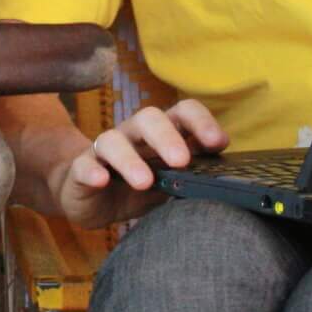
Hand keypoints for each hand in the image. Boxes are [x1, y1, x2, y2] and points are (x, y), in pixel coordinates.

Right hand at [48, 100, 228, 228]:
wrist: (91, 198)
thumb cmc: (138, 188)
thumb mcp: (171, 184)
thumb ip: (195, 177)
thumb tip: (230, 182)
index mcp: (162, 134)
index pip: (183, 113)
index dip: (201, 122)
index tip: (217, 144)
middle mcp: (134, 135)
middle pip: (149, 118)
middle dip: (167, 137)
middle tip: (181, 162)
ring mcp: (105, 150)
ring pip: (114, 140)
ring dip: (130, 159)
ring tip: (144, 182)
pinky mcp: (81, 170)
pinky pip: (83, 165)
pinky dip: (92, 171)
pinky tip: (100, 180)